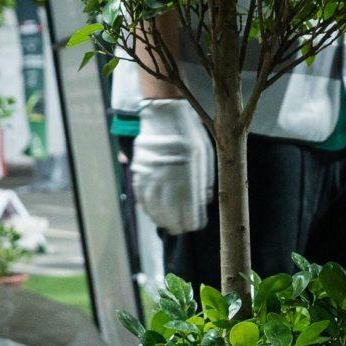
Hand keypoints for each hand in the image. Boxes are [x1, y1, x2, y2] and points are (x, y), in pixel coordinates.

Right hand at [131, 98, 213, 235]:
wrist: (164, 115)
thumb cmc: (190, 134)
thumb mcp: (205, 155)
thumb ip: (205, 181)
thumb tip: (205, 202)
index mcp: (188, 177)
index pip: (190, 210)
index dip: (193, 222)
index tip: (195, 225)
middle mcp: (169, 180)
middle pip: (171, 213)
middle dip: (177, 224)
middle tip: (181, 230)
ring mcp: (152, 177)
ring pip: (154, 208)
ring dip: (161, 219)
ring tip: (167, 226)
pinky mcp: (140, 172)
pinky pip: (141, 196)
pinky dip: (147, 208)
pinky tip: (152, 213)